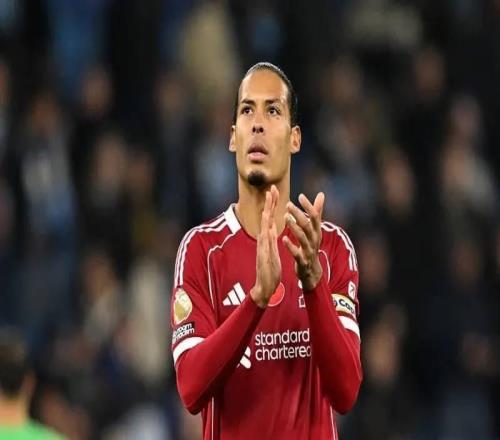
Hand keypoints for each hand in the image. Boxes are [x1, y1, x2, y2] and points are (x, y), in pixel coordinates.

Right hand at [250, 185, 281, 307]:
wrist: (265, 286)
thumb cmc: (269, 269)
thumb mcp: (272, 250)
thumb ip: (271, 238)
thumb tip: (272, 226)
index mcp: (267, 238)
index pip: (270, 218)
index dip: (273, 204)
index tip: (275, 191)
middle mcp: (263, 240)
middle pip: (266, 218)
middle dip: (269, 203)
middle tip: (272, 188)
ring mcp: (262, 247)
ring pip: (264, 227)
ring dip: (266, 213)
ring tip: (269, 201)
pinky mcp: (263, 255)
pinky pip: (265, 242)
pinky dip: (267, 232)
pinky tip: (269, 224)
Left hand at [283, 192, 324, 290]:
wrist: (312, 271)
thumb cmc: (311, 246)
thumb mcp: (315, 229)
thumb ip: (317, 212)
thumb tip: (321, 194)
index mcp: (316, 231)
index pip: (315, 216)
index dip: (308, 206)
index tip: (300, 196)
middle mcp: (314, 240)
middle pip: (307, 225)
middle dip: (298, 214)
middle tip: (288, 204)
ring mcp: (309, 251)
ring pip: (303, 238)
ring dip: (294, 227)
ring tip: (285, 217)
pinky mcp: (302, 261)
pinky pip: (297, 253)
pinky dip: (290, 246)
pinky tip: (283, 238)